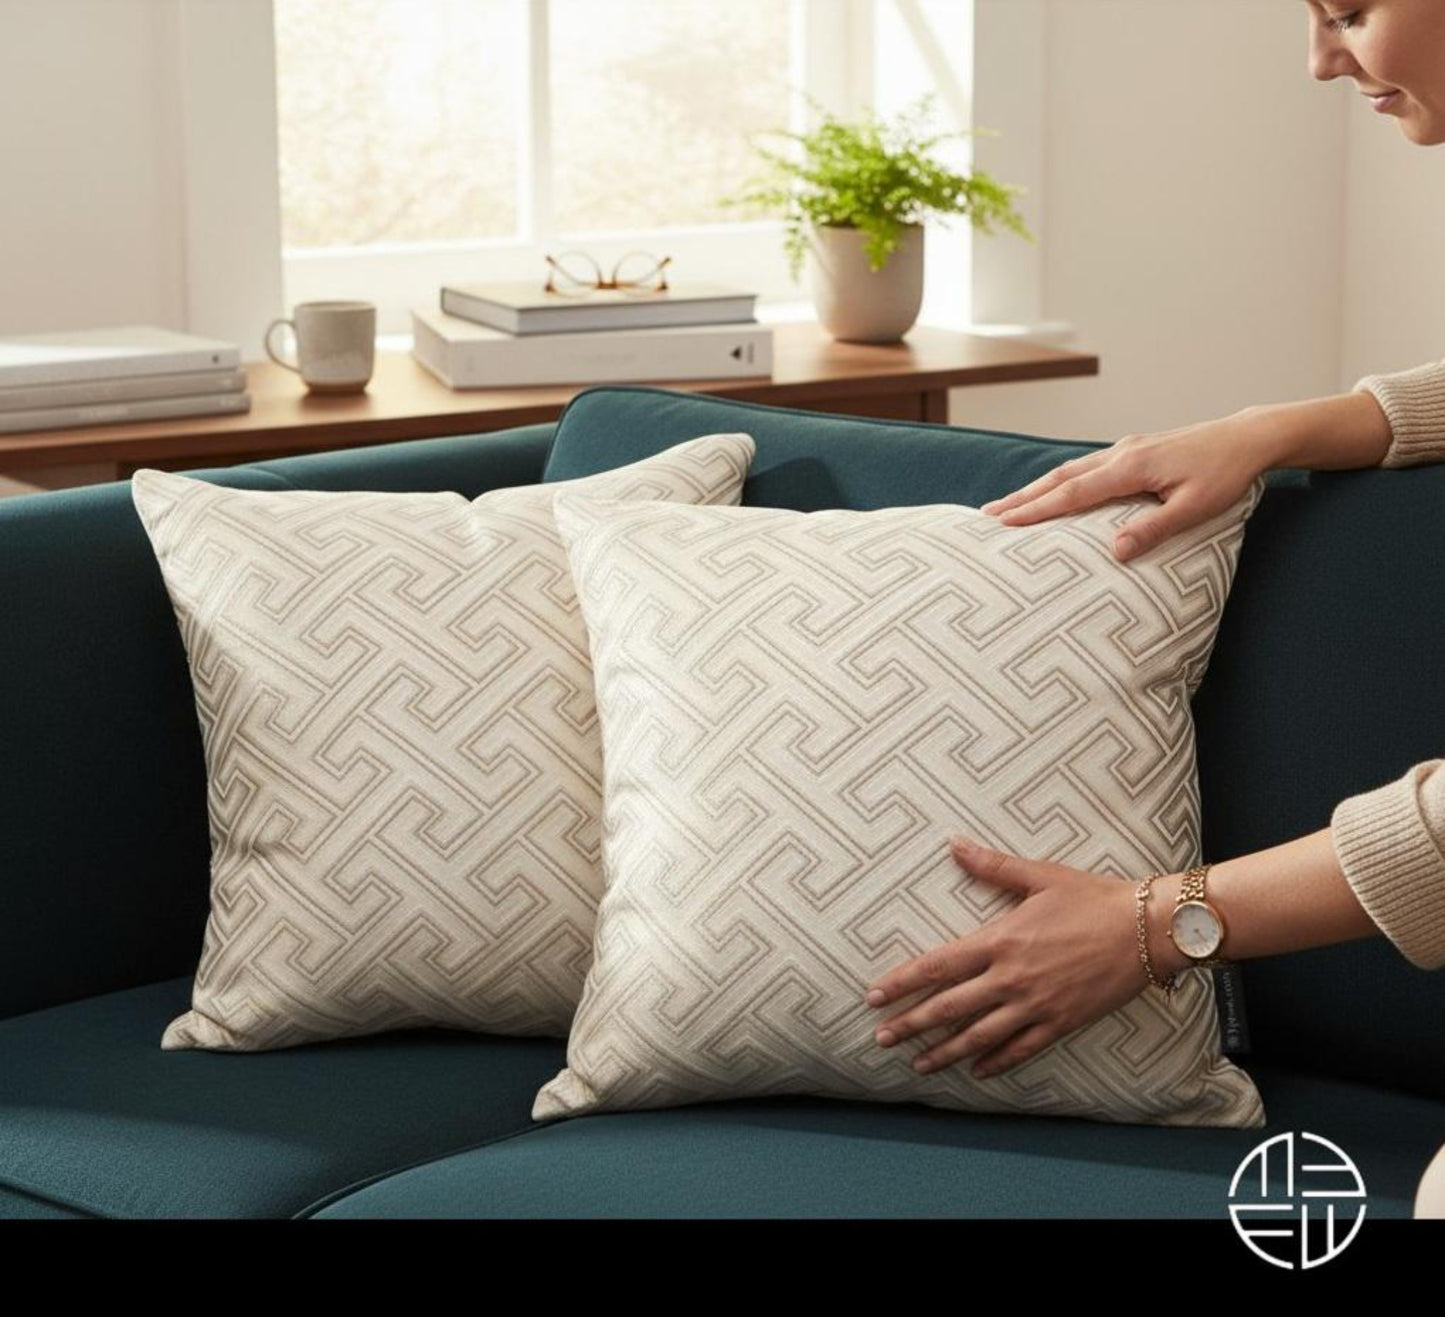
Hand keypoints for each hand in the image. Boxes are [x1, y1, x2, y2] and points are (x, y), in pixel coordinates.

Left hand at [862, 837, 1158, 1080]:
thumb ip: (991, 865)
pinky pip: (1020, 1049)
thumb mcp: (1038, 876)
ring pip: (979, 1037)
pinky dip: (995, 1062)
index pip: (937, 966)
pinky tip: (977, 1071)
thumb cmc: (1091, 898)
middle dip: (910, 1025)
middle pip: (948, 1008)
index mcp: (1000, 940)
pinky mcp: (1061, 1022)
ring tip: (918, 1064)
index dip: (902, 983)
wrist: (1147, 930)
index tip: (874, 996)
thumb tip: (953, 843)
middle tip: (881, 1039)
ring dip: (944, 1052)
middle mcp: (1011, 978)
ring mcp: (1035, 1005)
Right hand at [978, 409, 1272, 561]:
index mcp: (1131, 467)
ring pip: (1068, 469)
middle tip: (986, 516)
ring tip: (1006, 506)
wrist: (1248, 438)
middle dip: (1021, 498)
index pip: (1072, 492)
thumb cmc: (1226, 475)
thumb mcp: (1195, 507)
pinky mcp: (1133, 451)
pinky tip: (1051, 490)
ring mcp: (1125, 449)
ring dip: (1035, 488)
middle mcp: (1121, 454)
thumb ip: (1154, 528)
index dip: (1035, 509)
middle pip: (1059, 477)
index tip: (1003, 523)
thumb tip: (1115, 551)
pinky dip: (1058, 480)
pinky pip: (1084, 467)